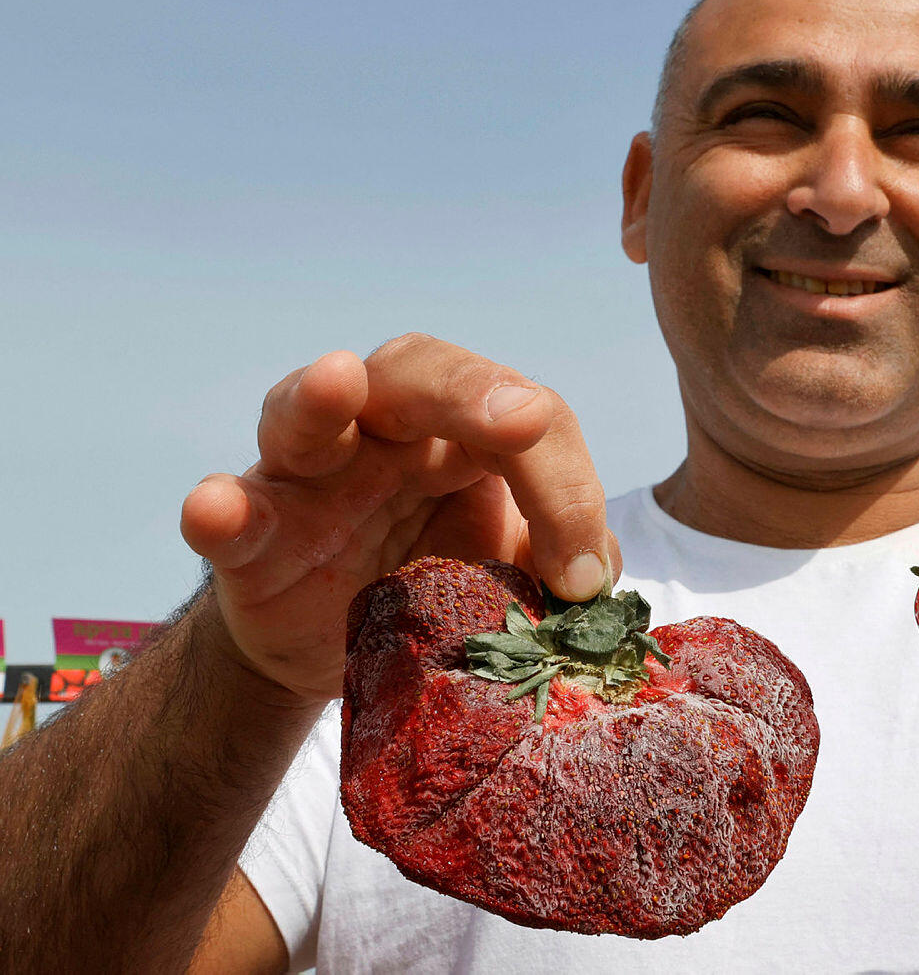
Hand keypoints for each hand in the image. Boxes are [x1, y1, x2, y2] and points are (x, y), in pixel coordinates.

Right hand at [179, 334, 619, 703]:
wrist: (342, 654)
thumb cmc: (438, 587)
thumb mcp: (514, 572)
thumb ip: (563, 558)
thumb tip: (595, 578)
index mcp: (466, 433)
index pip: (530, 422)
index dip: (567, 490)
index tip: (582, 582)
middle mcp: (385, 431)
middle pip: (421, 372)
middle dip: (473, 390)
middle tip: (523, 420)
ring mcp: (309, 477)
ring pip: (306, 413)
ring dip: (320, 397)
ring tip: (336, 379)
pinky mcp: (252, 540)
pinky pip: (235, 513)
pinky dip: (220, 509)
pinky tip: (214, 508)